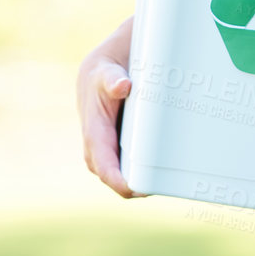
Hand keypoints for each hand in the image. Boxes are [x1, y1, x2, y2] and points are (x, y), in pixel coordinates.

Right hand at [76, 17, 142, 199]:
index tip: (135, 189)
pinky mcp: (117, 142)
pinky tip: (159, 171)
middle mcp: (98, 143)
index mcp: (94, 130)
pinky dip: (138, 168)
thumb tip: (122, 86)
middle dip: (128, 186)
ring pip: (118, 170)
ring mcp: (106, 144)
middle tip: (155, 189)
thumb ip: (112, 78)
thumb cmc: (105, 70)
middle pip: (110, 173)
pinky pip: (125, 161)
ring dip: (134, 179)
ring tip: (160, 184)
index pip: (103, 164)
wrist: (104, 66)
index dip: (117, 180)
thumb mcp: (107, 70)